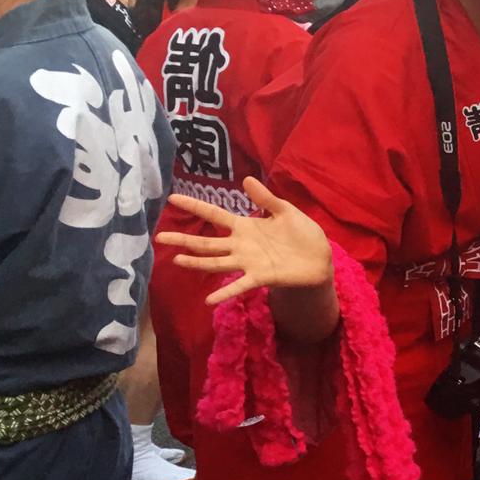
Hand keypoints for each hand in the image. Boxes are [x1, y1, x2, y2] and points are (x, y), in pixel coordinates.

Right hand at [155, 178, 335, 303]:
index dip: (195, 205)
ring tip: (177, 261)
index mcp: (245, 226)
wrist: (320, 258)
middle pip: (207, 242)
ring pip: (216, 262)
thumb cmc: (302, 234)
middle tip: (159, 237)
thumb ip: (265, 198)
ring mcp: (248, 262)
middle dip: (184, 239)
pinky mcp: (260, 277)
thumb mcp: (285, 211)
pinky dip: (225, 292)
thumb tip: (246, 179)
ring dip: (197, 262)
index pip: (214, 214)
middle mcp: (241, 245)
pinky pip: (239, 286)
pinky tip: (209, 300)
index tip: (172, 197)